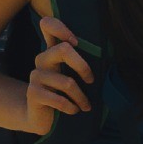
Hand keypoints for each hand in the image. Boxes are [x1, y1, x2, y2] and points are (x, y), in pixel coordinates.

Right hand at [24, 16, 95, 134]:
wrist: (42, 118)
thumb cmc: (64, 95)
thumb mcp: (73, 76)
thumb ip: (82, 63)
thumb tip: (109, 54)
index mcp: (52, 51)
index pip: (48, 24)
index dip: (61, 28)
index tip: (77, 43)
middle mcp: (42, 59)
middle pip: (63, 49)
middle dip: (83, 66)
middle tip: (91, 81)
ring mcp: (36, 76)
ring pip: (67, 82)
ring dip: (81, 97)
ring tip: (86, 106)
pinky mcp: (33, 93)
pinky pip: (59, 99)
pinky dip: (71, 107)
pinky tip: (73, 110)